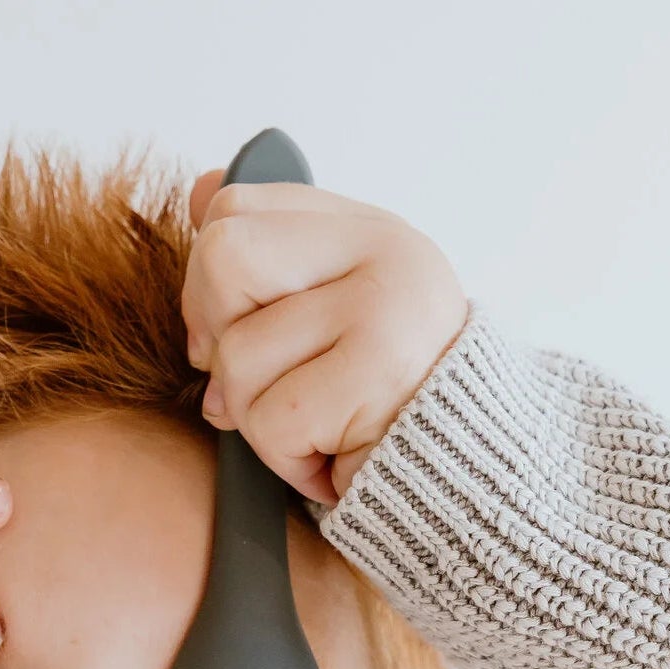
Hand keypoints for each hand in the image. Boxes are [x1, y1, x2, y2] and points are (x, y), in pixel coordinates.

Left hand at [181, 170, 468, 505]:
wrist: (470, 476)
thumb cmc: (388, 400)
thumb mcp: (332, 308)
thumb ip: (269, 252)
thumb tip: (198, 192)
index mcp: (367, 231)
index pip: (234, 211)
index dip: (209, 285)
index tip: (234, 332)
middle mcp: (384, 254)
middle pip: (223, 261)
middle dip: (221, 340)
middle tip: (269, 383)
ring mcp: (383, 310)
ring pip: (237, 358)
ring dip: (258, 417)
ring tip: (318, 427)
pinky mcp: (376, 377)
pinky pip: (270, 420)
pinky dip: (288, 459)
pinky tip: (335, 455)